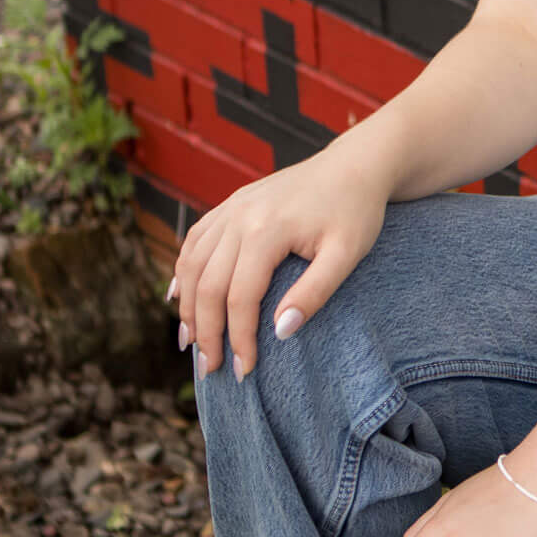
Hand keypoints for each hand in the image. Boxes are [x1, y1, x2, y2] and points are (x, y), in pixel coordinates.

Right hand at [172, 142, 389, 380]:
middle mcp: (240, 216)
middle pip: (208, 284)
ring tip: (192, 344)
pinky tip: (181, 299)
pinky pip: (195, 241)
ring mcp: (231, 207)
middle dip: (206, 332)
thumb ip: (315, 292)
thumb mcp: (348, 254)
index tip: (245, 370)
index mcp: (268, 229)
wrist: (354, 166)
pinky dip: (184, 272)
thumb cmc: (356, 212)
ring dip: (187, 307)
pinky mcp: (231, 204)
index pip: (240, 297)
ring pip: (193, 263)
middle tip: (211, 370)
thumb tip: (280, 332)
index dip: (239, 338)